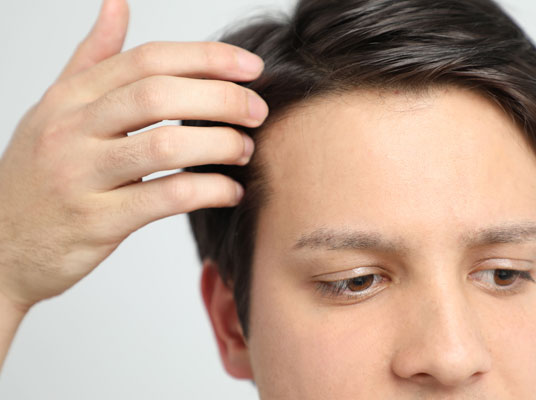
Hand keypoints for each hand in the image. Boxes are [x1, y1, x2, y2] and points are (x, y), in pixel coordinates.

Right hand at [0, 0, 267, 311]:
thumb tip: (118, 5)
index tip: (250, 67)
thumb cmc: (36, 178)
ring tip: (244, 150)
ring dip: (219, 143)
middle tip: (257, 111)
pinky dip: (208, 190)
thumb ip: (91, 59)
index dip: (206, 58)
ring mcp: (82, 176)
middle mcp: (72, 130)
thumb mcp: (54, 111)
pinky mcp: (98, 222)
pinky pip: (165, 198)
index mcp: (69, 99)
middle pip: (159, 94)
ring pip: (165, 144)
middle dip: (220, 98)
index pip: (147, 61)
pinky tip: (229, 191)